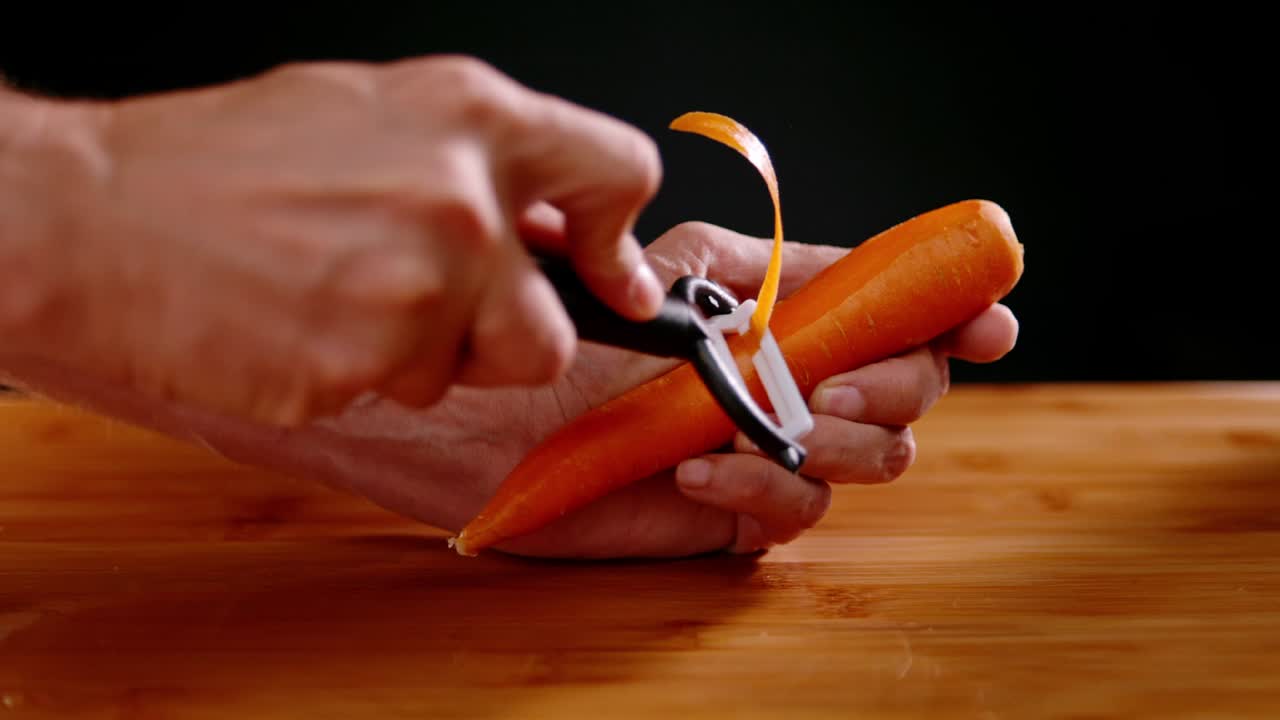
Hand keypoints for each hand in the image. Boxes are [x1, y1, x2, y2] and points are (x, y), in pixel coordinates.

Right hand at [7, 55, 663, 425]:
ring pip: (478, 373)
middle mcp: (461, 203)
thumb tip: (559, 229)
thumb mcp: (371, 114)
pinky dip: (363, 374)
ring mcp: (417, 291)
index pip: (618, 170)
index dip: (620, 237)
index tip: (615, 277)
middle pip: (554, 330)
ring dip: (427, 356)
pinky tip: (304, 324)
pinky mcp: (365, 364)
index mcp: (470, 118)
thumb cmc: (222, 161)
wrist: (98, 217)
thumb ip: (480, 164)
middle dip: (504, 336)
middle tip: (431, 305)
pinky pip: (404, 393)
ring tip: (341, 297)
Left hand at [141, 221, 1017, 558]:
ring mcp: (752, 445)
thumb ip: (740, 265)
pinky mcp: (715, 510)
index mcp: (771, 305)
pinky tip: (709, 460)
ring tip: (774, 412)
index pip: (888, 303)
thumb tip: (826, 277)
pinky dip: (769, 485)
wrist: (456, 396)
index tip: (993, 308)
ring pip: (867, 453)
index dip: (949, 305)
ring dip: (841, 433)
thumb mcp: (647, 266)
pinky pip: (789, 513)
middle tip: (840, 371)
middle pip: (904, 381)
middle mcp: (775, 375)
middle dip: (898, 375)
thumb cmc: (538, 315)